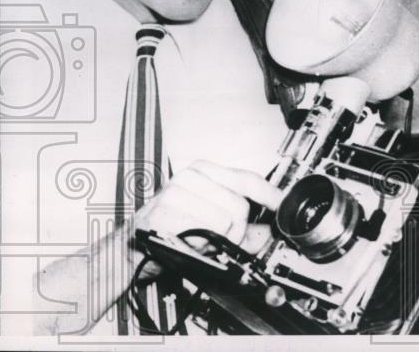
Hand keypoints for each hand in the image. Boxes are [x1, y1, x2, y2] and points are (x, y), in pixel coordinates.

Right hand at [133, 159, 282, 254]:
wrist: (132, 246)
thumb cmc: (171, 230)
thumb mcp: (211, 224)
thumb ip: (243, 227)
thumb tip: (267, 232)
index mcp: (203, 172)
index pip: (247, 179)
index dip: (271, 195)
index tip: (286, 205)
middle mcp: (190, 176)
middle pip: (241, 206)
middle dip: (238, 231)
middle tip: (219, 239)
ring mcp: (176, 192)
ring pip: (227, 220)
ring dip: (220, 240)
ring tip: (200, 240)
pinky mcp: (166, 211)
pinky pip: (205, 232)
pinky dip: (202, 244)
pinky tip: (188, 242)